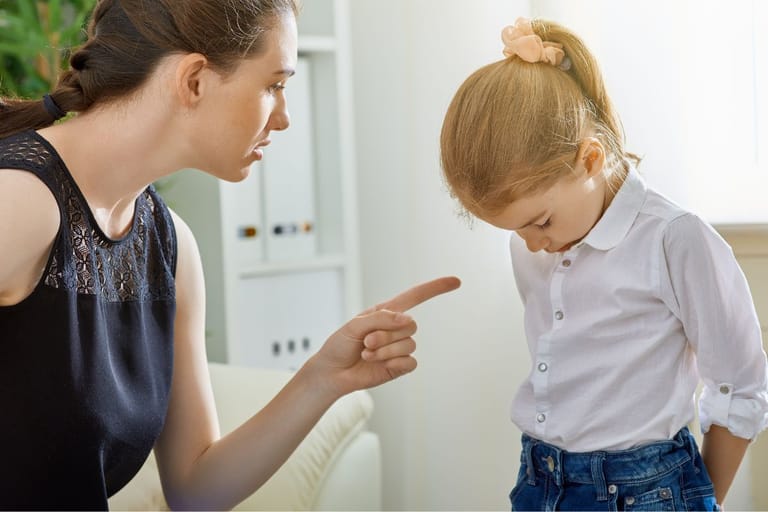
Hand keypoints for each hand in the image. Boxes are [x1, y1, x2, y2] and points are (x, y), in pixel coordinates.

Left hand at [307, 276, 460, 396]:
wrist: (332, 372)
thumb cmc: (339, 345)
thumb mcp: (354, 325)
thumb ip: (381, 318)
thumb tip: (407, 320)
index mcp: (386, 312)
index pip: (415, 296)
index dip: (435, 288)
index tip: (456, 281)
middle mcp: (395, 329)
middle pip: (411, 325)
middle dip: (386, 334)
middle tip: (366, 341)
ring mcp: (398, 348)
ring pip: (409, 344)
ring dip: (385, 350)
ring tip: (367, 353)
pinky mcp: (399, 366)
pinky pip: (411, 362)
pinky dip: (395, 362)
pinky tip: (379, 364)